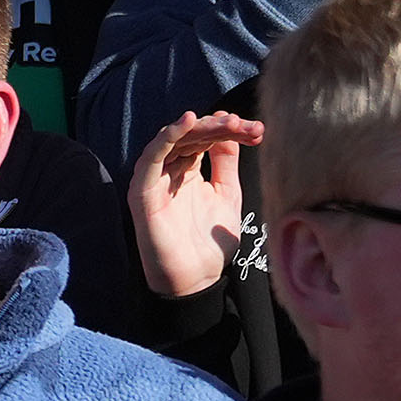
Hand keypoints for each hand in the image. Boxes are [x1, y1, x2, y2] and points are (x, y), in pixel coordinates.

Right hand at [127, 113, 260, 300]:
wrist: (195, 279)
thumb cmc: (209, 243)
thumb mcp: (227, 196)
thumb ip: (226, 165)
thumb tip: (232, 132)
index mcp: (187, 170)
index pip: (205, 138)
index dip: (231, 130)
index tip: (258, 131)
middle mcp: (169, 170)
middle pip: (190, 135)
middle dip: (219, 125)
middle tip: (244, 125)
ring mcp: (155, 179)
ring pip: (173, 139)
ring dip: (199, 126)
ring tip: (226, 122)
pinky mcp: (143, 191)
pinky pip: (152, 157)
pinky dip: (168, 136)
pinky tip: (188, 122)